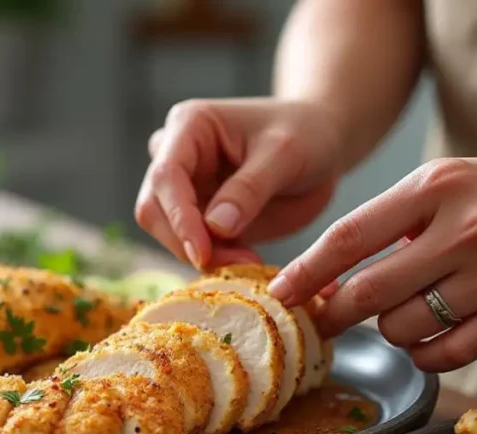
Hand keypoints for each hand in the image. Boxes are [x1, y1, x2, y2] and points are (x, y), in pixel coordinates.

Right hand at [134, 97, 343, 269]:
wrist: (322, 145)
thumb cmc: (305, 133)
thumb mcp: (285, 154)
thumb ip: (249, 189)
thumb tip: (214, 227)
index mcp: (189, 127)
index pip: (165, 176)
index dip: (179, 217)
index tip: (202, 253)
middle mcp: (176, 156)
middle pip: (154, 208)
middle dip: (186, 242)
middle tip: (235, 262)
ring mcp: (185, 188)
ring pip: (168, 232)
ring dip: (202, 255)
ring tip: (249, 261)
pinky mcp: (199, 216)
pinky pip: (192, 246)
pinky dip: (215, 261)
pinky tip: (248, 261)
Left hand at [269, 155, 476, 371]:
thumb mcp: (439, 185)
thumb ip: (383, 225)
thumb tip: (321, 282)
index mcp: (436, 187)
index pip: (350, 237)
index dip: (306, 271)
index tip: (279, 293)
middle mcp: (467, 229)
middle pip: (370, 292)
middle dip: (335, 314)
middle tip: (325, 320)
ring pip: (404, 328)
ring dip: (388, 330)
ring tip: (401, 311)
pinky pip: (447, 354)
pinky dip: (424, 354)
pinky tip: (428, 336)